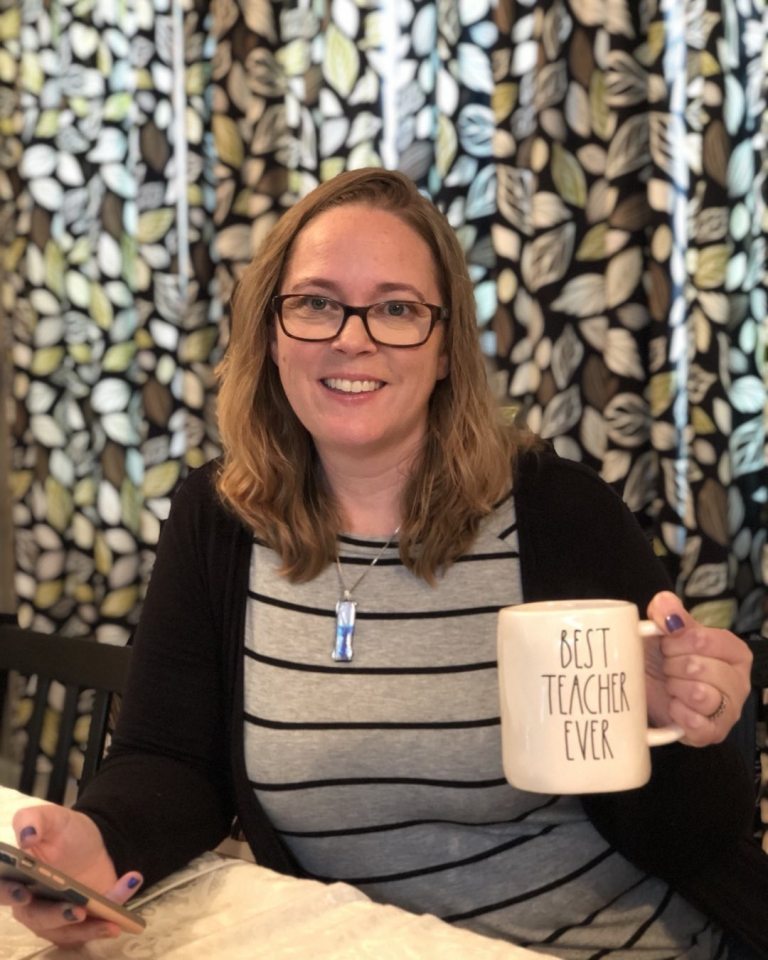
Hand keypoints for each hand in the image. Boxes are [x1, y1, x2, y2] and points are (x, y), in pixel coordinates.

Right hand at [0, 804, 142, 945]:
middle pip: (38, 918)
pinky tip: (129, 888)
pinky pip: (95, 924)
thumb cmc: (63, 832)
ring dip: (89, 928)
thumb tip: (26, 835)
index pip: (4, 891)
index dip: (9, 895)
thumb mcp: (51, 818)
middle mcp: (32, 905)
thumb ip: (33, 820)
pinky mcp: (82, 922)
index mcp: (17, 879)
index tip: (24, 893)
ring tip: (111, 919)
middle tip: (78, 910)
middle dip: (56, 917)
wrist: (93, 843)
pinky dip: (114, 910)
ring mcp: (57, 917)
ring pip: (67, 932)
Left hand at [643, 590, 752, 745]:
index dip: (675, 642)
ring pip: (700, 695)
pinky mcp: (713, 734)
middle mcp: (739, 681)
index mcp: (734, 651)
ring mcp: (729, 710)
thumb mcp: (662, 631)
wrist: (647, 693)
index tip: (667, 645)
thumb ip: (666, 612)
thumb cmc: (662, 659)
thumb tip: (665, 604)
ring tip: (672, 686)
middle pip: (699, 667)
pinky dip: (678, 713)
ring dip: (675, 688)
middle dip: (673, 666)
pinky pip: (697, 724)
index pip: (703, 640)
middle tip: (668, 668)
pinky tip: (674, 706)